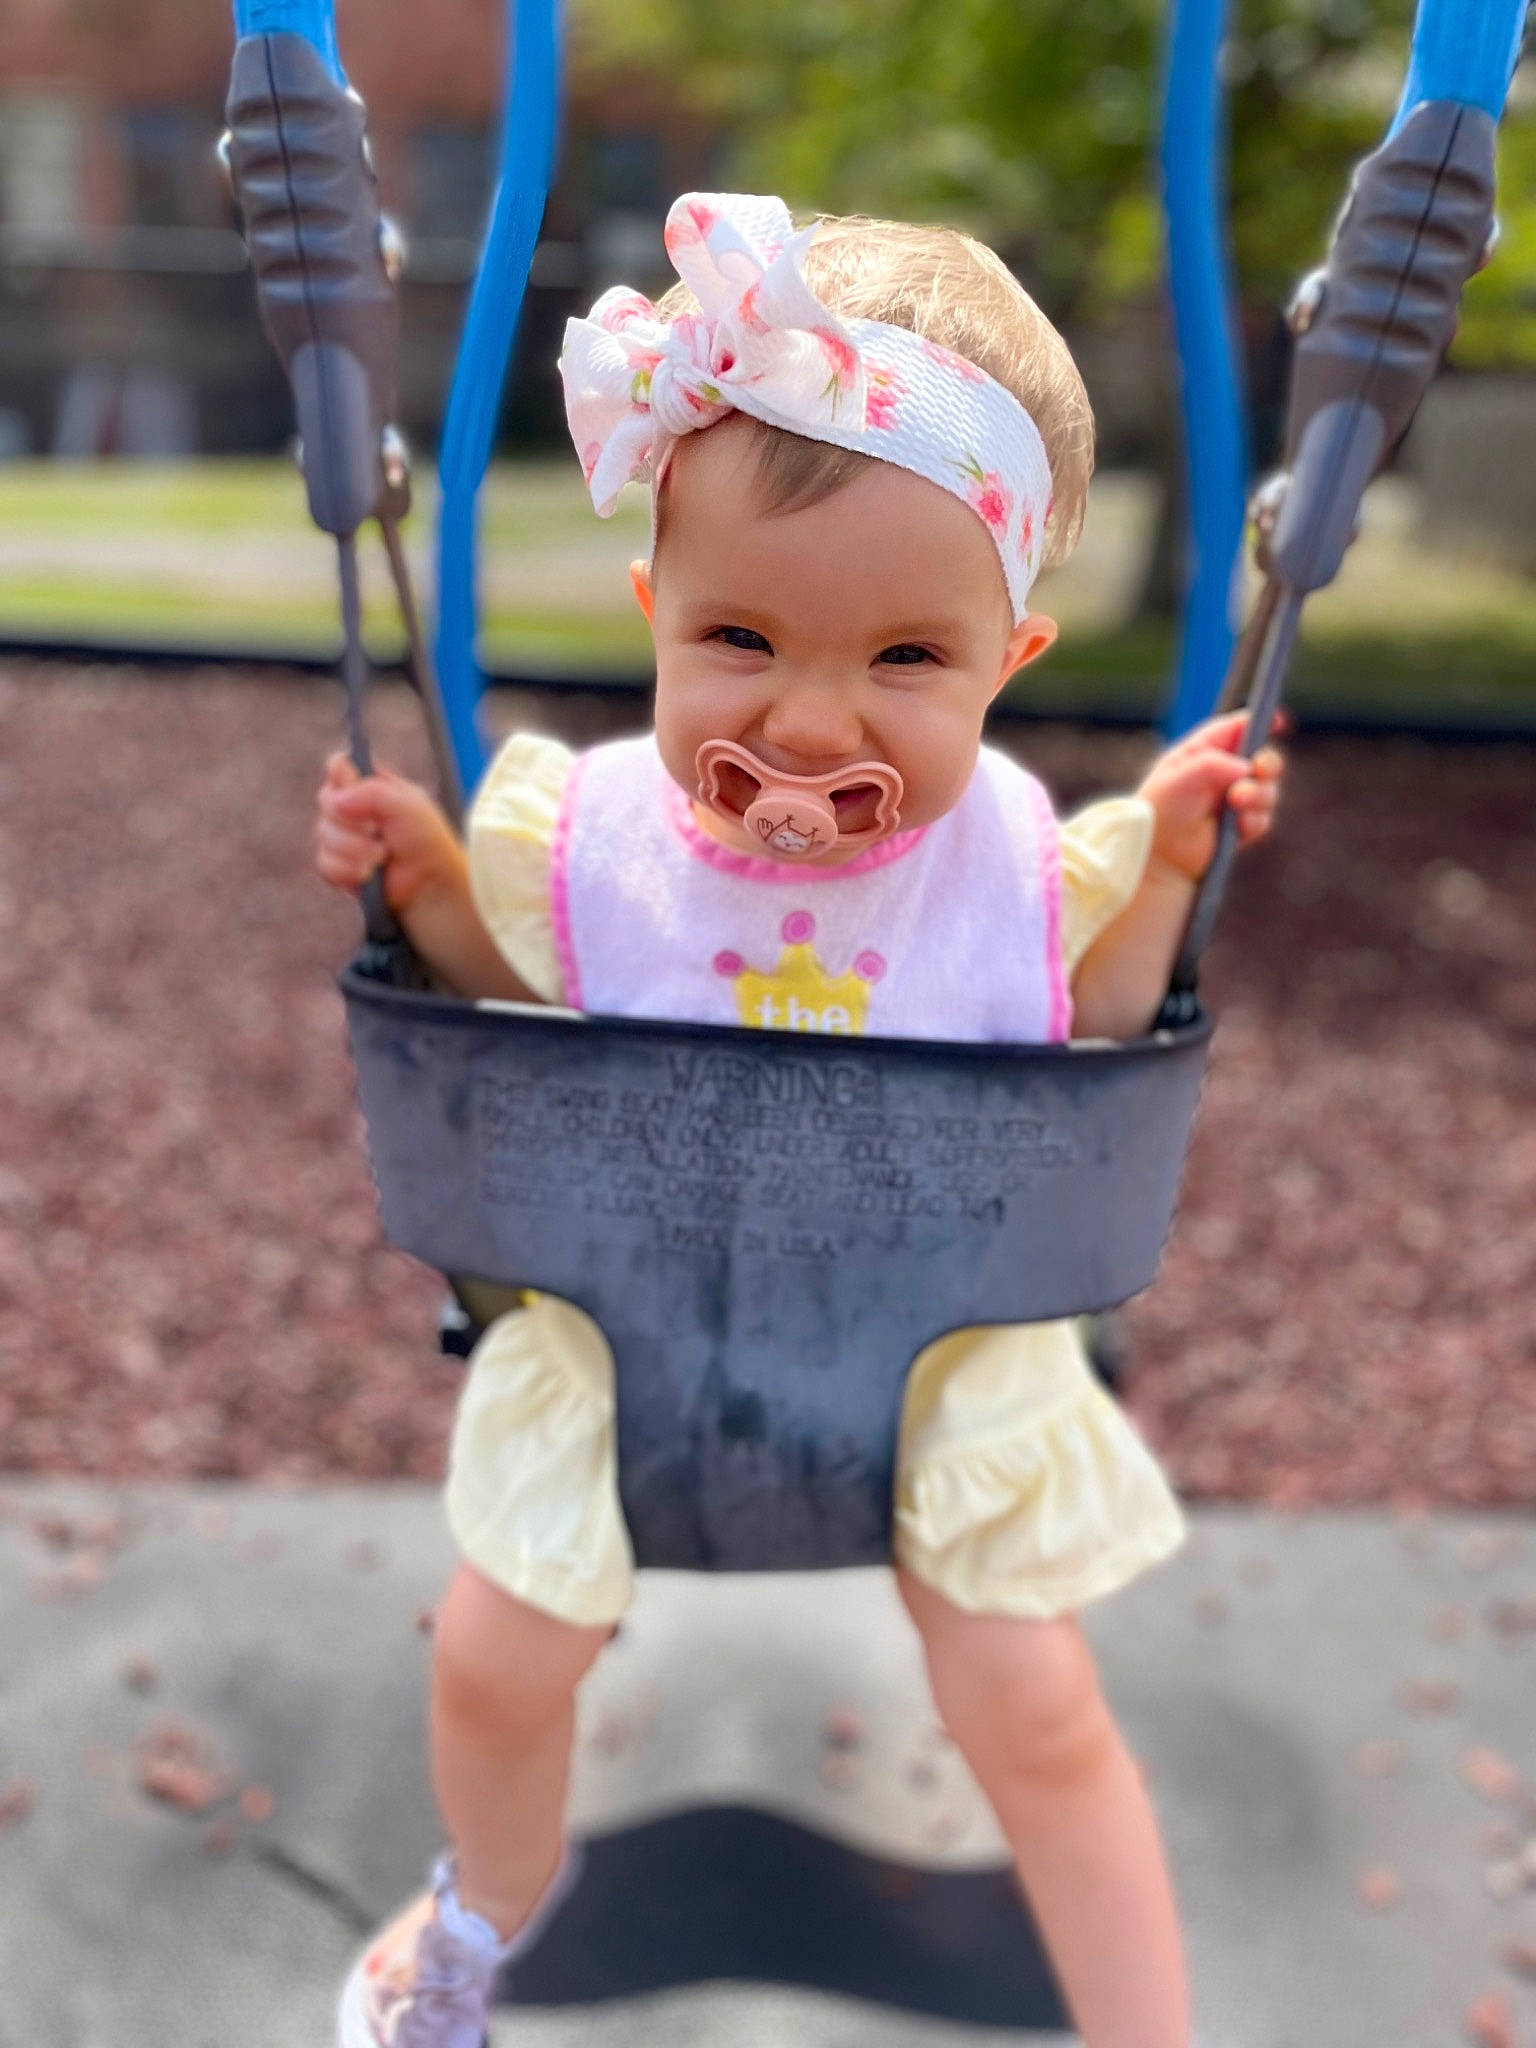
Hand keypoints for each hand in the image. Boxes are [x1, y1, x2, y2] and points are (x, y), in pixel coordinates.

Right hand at [313, 753, 463, 915]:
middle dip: (351, 820)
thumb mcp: (408, 806)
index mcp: (369, 785)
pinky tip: (369, 874)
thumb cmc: (425, 839)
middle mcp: (350, 807)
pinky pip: (325, 863)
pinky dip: (349, 870)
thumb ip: (373, 793)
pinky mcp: (335, 866)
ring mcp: (340, 836)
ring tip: (382, 856)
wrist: (429, 883)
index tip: (352, 786)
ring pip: (324, 835)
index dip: (341, 775)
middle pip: (326, 799)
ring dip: (356, 848)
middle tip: (376, 830)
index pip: (339, 766)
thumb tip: (338, 801)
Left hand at [1136, 711, 1284, 882]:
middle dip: (1268, 763)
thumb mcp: (1179, 778)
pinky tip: (1237, 827)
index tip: (1276, 721)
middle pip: (1264, 757)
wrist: (1159, 857)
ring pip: (1269, 789)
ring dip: (1258, 794)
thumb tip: (1247, 768)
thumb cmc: (1160, 812)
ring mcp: (1235, 799)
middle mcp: (1224, 772)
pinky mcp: (1243, 826)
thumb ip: (1213, 764)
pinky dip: (1254, 820)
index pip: (1238, 728)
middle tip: (1258, 770)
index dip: (1260, 721)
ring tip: (1236, 802)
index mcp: (1205, 751)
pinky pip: (1264, 818)